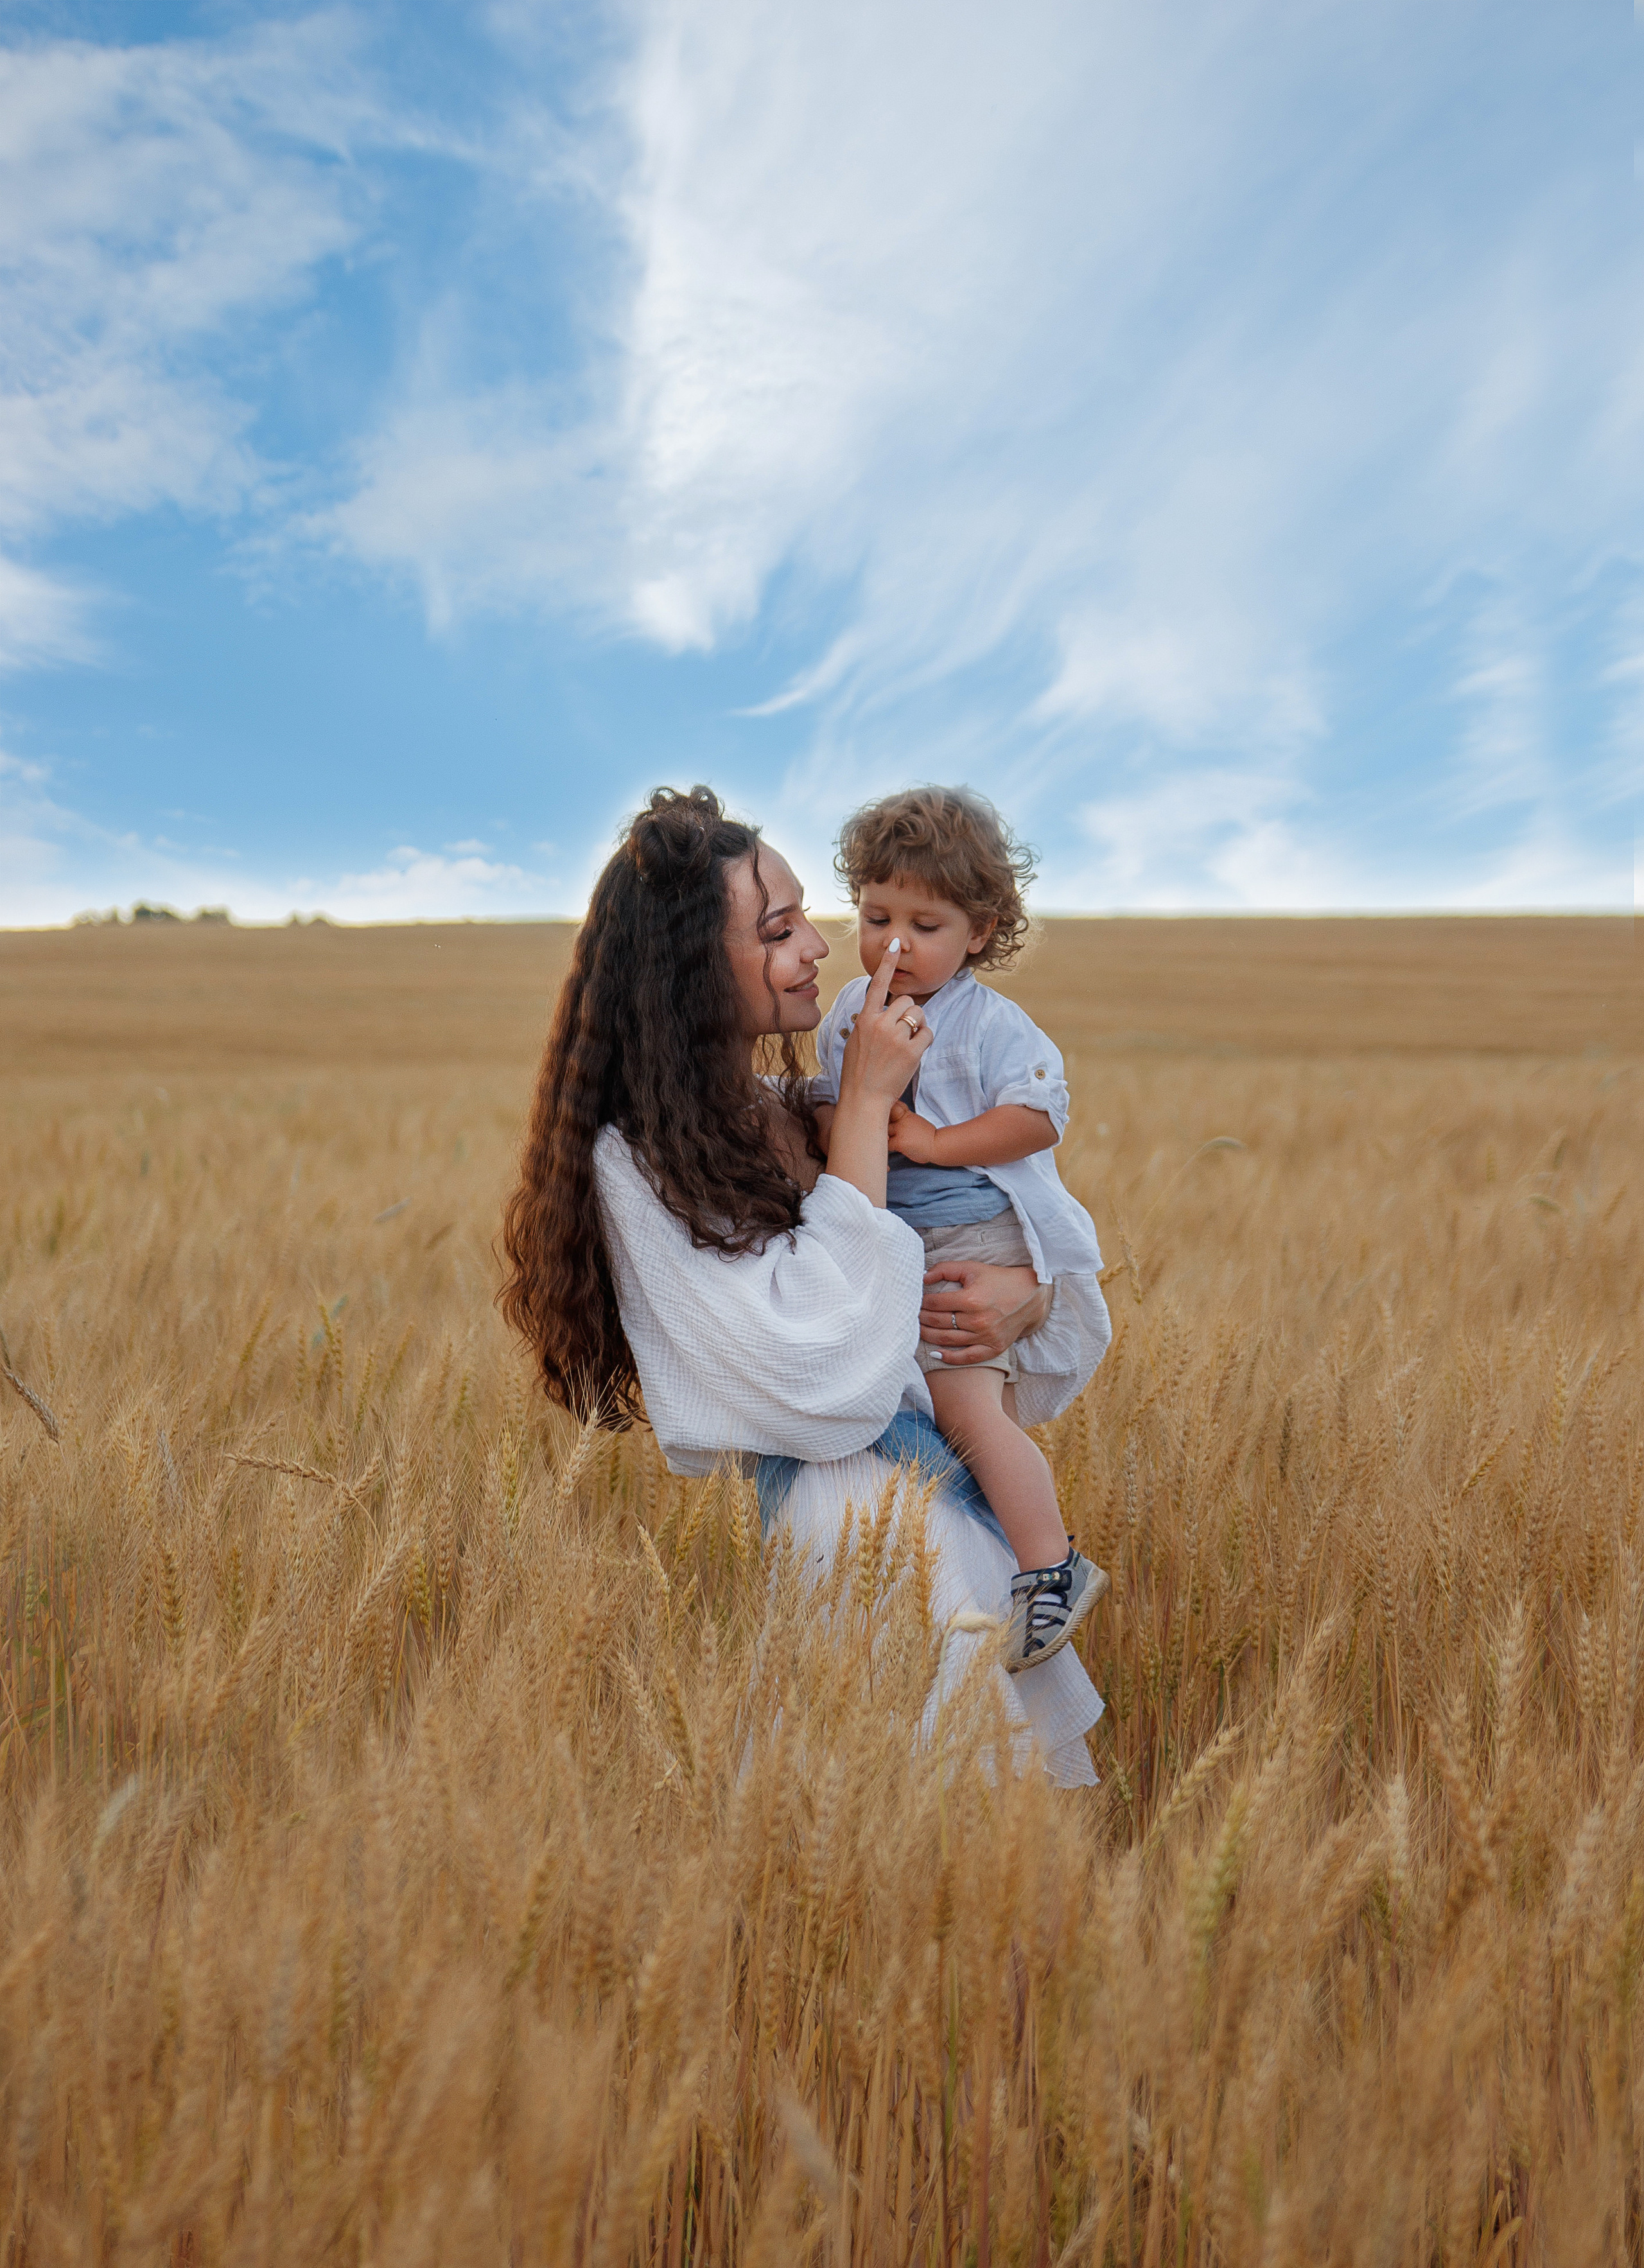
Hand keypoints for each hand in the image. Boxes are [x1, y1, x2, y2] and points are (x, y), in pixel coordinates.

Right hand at [837, 938, 931, 1105]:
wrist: (864, 1098)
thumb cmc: (858, 1071)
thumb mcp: (857, 1040)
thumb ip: (870, 1021)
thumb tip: (883, 1009)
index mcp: (864, 1019)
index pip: (878, 984)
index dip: (888, 962)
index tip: (896, 943)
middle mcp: (880, 1024)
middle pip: (906, 1001)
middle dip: (908, 1014)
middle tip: (902, 1032)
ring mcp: (895, 1037)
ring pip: (919, 1014)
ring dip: (918, 1026)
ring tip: (906, 1044)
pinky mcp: (911, 1051)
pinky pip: (927, 1033)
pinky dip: (924, 1041)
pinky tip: (913, 1053)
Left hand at [887, 1101, 939, 1162]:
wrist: (938, 1145)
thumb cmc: (928, 1137)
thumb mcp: (917, 1122)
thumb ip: (905, 1121)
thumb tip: (893, 1124)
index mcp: (907, 1114)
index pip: (892, 1107)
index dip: (887, 1112)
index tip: (889, 1119)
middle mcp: (902, 1120)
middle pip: (884, 1120)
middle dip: (884, 1126)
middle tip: (888, 1133)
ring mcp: (900, 1130)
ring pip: (884, 1132)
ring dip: (885, 1137)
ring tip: (892, 1142)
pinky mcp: (899, 1141)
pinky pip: (887, 1144)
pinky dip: (889, 1148)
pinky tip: (896, 1149)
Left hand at [919, 1261, 1050, 1365]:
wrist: (1030, 1296)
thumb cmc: (998, 1280)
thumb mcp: (972, 1268)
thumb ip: (945, 1270)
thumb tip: (922, 1277)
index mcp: (972, 1299)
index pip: (936, 1303)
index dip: (921, 1302)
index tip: (915, 1301)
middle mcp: (978, 1320)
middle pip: (938, 1323)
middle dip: (921, 1319)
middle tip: (912, 1316)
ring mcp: (986, 1336)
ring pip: (948, 1340)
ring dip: (928, 1336)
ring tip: (917, 1330)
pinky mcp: (994, 1348)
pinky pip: (967, 1357)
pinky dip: (949, 1358)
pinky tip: (935, 1353)